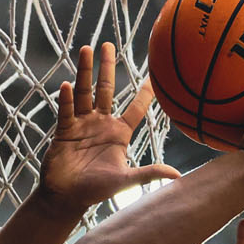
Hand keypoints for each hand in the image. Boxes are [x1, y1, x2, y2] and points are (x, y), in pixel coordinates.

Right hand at [36, 43, 179, 215]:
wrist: (67, 198)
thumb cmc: (96, 190)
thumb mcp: (125, 179)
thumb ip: (149, 173)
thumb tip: (178, 175)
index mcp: (119, 133)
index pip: (136, 108)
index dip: (144, 93)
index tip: (153, 75)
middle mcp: (101, 124)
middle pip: (105, 89)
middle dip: (106, 67)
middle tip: (107, 45)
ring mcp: (82, 124)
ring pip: (84, 92)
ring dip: (84, 72)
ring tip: (86, 49)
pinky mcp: (64, 130)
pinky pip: (67, 110)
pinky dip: (67, 99)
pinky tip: (67, 85)